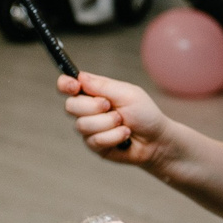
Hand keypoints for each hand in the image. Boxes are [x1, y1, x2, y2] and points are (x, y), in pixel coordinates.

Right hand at [58, 70, 173, 167]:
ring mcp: (90, 128)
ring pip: (82, 125)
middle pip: (70, 106)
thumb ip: (103, 85)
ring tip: (123, 123)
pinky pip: (94, 140)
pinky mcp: (95, 145)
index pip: (68, 86)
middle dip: (93, 107)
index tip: (75, 86)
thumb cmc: (145, 114)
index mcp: (93, 92)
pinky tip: (125, 136)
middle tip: (111, 106)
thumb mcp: (127, 93)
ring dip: (107, 123)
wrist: (157, 140)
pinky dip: (113, 136)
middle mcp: (87, 110)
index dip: (65, 84)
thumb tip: (80, 76)